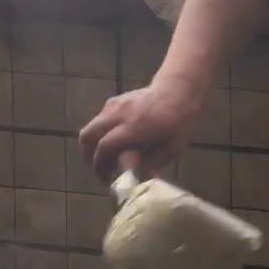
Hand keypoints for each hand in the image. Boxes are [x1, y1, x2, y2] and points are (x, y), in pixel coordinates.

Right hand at [78, 78, 207, 182]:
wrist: (178, 89)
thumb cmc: (180, 120)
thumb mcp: (173, 147)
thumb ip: (152, 163)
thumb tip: (136, 178)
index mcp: (135, 126)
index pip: (105, 146)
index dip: (100, 165)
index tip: (106, 179)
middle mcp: (120, 114)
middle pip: (88, 135)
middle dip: (89, 156)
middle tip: (102, 169)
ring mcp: (114, 105)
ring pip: (90, 127)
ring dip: (93, 145)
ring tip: (107, 158)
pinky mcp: (114, 101)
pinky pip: (98, 120)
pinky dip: (99, 134)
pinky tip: (114, 142)